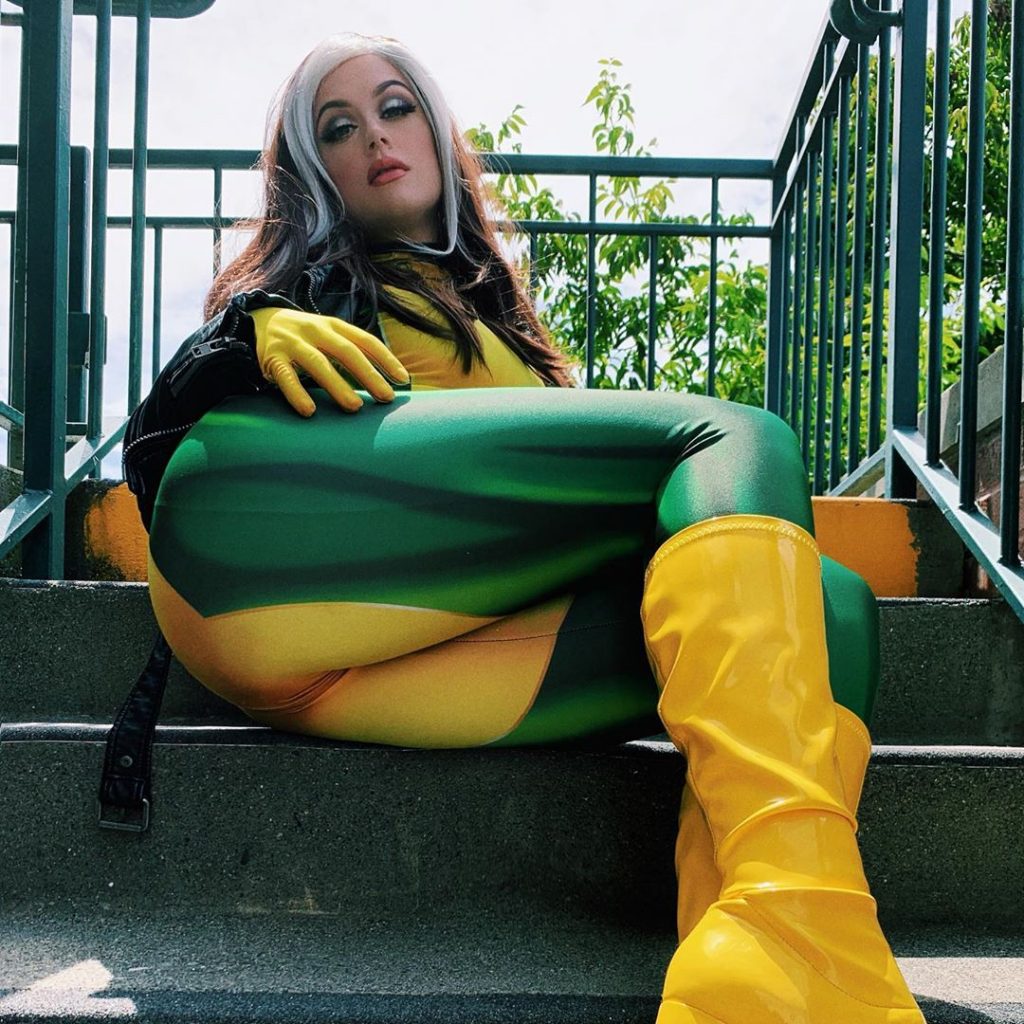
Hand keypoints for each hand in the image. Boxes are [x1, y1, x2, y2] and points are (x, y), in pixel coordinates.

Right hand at [251, 306, 409, 416]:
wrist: (256, 321)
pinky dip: (297, 394)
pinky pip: (285, 377)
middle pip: (346, 351)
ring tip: (354, 407)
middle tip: (386, 397)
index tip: (403, 380)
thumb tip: (384, 382)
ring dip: (337, 386)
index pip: (365, 340)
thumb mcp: (327, 336)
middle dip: (368, 374)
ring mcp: (292, 342)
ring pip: (318, 364)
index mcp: (333, 325)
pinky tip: (309, 411)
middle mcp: (314, 330)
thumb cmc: (303, 337)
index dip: (385, 359)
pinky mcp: (272, 358)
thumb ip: (350, 352)